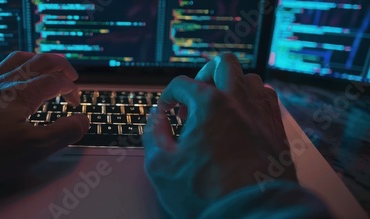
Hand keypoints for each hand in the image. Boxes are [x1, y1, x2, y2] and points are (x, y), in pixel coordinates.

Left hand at [0, 52, 89, 183]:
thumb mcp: (31, 150)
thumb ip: (62, 133)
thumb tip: (82, 121)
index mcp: (23, 95)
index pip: (56, 81)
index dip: (71, 88)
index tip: (75, 101)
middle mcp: (3, 83)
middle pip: (37, 62)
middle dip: (58, 64)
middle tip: (68, 72)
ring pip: (11, 60)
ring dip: (31, 58)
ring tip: (39, 63)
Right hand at [143, 53, 296, 217]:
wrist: (251, 214)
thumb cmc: (206, 194)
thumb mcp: (161, 165)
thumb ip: (153, 133)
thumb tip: (156, 117)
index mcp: (208, 104)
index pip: (181, 83)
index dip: (167, 96)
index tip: (166, 111)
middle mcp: (237, 101)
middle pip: (222, 63)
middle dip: (203, 75)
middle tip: (195, 96)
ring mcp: (260, 112)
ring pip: (249, 77)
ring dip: (231, 85)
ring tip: (220, 106)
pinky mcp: (276, 127)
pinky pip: (267, 97)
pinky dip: (252, 99)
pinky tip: (242, 116)